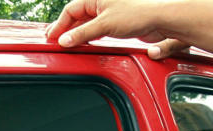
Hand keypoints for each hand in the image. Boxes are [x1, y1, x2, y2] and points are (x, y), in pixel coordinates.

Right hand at [45, 0, 183, 54]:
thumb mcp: (104, 24)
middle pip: (77, 16)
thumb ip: (82, 33)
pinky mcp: (116, 22)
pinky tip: (84, 43)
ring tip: (66, 44)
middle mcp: (101, 2)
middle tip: (54, 41)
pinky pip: (96, 29)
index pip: (70, 11)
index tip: (51, 38)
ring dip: (76, 34)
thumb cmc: (137, 14)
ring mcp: (108, 12)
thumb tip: (64, 41)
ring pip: (86, 23)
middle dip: (65, 29)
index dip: (59, 25)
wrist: (160, 19)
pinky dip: (87, 37)